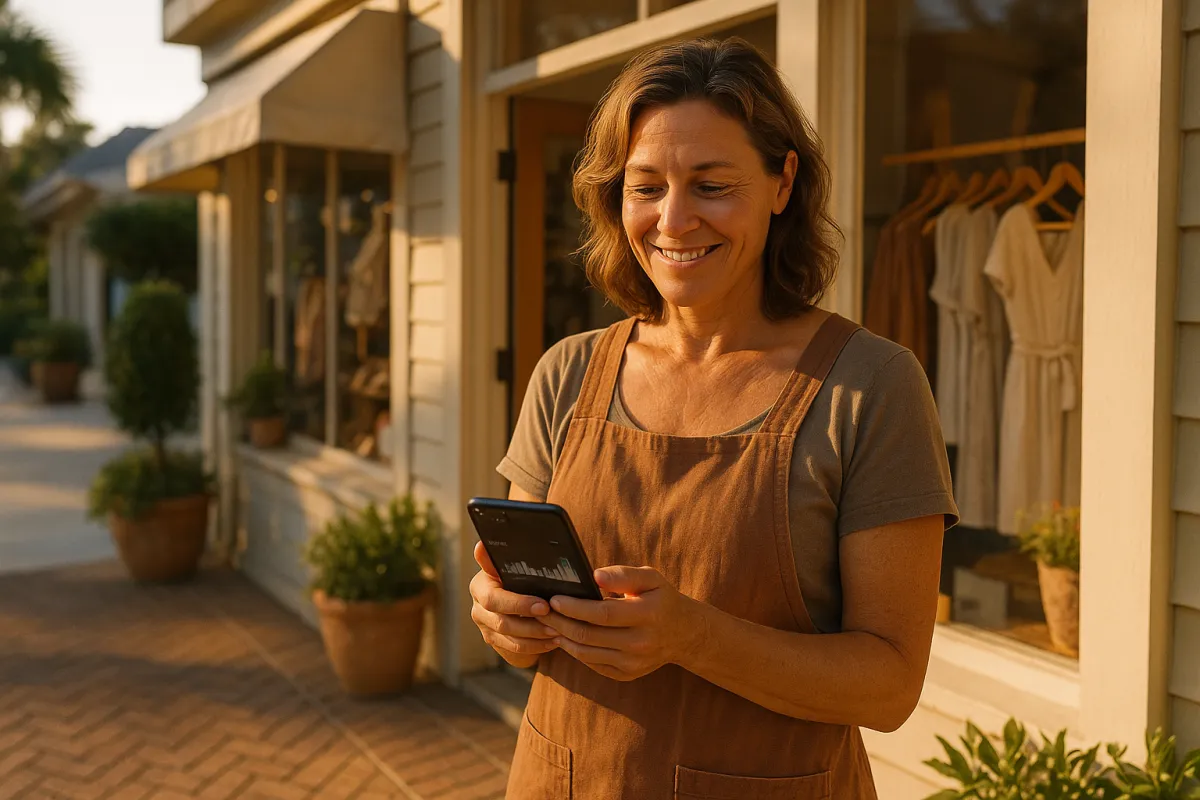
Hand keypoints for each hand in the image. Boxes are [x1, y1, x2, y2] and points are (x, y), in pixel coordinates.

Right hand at [469, 541, 558, 667]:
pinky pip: (515, 649)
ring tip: (559, 632)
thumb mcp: (516, 567)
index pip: (493, 598)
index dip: (518, 604)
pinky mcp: (495, 642)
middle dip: (531, 624)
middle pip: (502, 622)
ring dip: (536, 637)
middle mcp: (478, 607)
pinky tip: (553, 641)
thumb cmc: (522, 576)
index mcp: (481, 585)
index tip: (544, 606)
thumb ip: (502, 559)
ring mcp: (485, 627)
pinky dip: (536, 646)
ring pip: (510, 638)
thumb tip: (481, 545)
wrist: (523, 597)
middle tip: (556, 622)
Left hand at [542, 566, 707, 680]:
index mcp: (648, 614)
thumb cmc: (661, 599)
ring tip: (549, 624)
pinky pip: (593, 664)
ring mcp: (634, 663)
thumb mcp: (651, 578)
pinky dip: (575, 651)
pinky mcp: (628, 675)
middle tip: (543, 611)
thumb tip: (594, 576)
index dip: (574, 607)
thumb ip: (623, 574)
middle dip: (561, 622)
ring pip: (587, 653)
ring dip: (563, 638)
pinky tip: (566, 638)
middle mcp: (641, 642)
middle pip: (589, 635)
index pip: (602, 613)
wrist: (684, 633)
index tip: (554, 599)